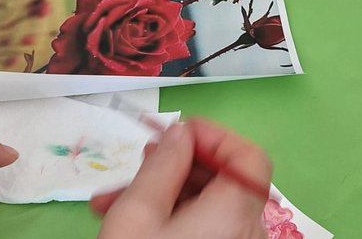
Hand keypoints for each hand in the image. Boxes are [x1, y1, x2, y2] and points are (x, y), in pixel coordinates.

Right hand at [92, 119, 270, 238]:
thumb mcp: (136, 216)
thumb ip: (161, 166)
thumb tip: (179, 134)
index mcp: (236, 213)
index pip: (249, 158)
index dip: (215, 137)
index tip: (176, 133)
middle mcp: (248, 234)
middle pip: (224, 181)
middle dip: (176, 167)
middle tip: (137, 163)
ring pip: (208, 208)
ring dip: (164, 195)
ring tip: (112, 201)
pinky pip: (206, 232)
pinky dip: (174, 221)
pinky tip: (132, 224)